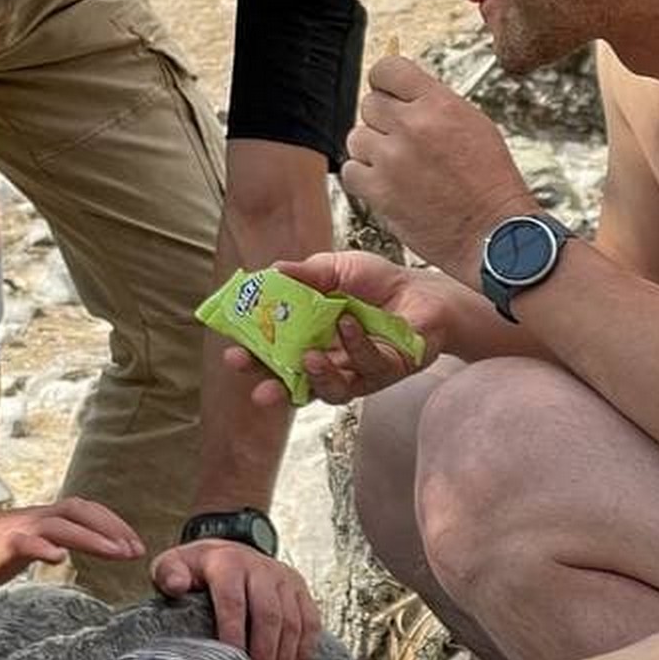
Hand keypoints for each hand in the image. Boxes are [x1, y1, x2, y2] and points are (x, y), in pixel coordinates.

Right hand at [0, 499, 144, 588]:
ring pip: (59, 526)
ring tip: (115, 553)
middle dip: (111, 528)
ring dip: (91, 538)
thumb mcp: (26, 542)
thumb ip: (48, 541)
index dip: (112, 523)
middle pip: (79, 511)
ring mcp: (19, 529)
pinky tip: (58, 559)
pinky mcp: (2, 546)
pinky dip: (43, 548)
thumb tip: (67, 548)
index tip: (134, 544)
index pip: (85, 510)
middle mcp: (35, 518)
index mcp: (44, 517)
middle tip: (135, 550)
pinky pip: (24, 543)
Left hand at [149, 539, 320, 659]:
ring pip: (292, 622)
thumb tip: (175, 586)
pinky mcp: (300, 588)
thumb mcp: (175, 565)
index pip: (233, 602)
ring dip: (285, 658)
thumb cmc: (199, 568)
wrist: (230, 550)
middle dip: (264, 655)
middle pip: (269, 615)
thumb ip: (169, 574)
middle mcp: (260, 567)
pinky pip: (310, 622)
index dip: (234, 635)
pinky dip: (304, 650)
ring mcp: (284, 577)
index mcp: (227, 563)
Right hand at [223, 250, 454, 406]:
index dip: (253, 359)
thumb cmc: (377, 282)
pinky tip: (349, 325)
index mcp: (309, 339)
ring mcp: (359, 372)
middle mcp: (331, 362)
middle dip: (274, 388)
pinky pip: (369, 368)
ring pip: (332, 390)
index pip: (274, 357)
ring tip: (308, 358)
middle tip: (259, 387)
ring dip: (317, 378)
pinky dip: (356, 347)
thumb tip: (272, 270)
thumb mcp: (336, 269)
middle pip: (296, 386)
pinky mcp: (389, 372)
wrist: (425, 290)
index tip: (233, 354)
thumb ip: (307, 273)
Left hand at [340, 56, 531, 281]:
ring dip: (372, 150)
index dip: (386, 83)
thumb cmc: (490, 181)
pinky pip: (350, 170)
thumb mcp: (473, 124)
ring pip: (356, 137)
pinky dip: (364, 177)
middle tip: (403, 141)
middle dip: (384, 121)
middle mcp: (412, 126)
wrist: (495, 234)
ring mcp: (392, 159)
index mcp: (439, 104)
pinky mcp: (379, 191)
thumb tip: (400, 91)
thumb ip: (434, 103)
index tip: (391, 95)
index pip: (387, 69)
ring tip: (399, 166)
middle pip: (369, 104)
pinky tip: (387, 184)